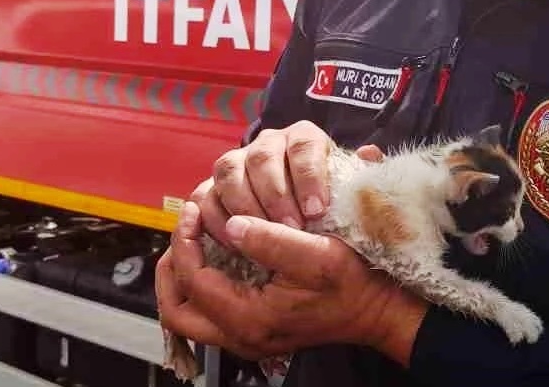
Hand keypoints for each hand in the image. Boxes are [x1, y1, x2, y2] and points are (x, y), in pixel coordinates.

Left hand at [156, 200, 425, 364]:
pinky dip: (202, 285)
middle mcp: (242, 336)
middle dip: (172, 268)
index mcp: (251, 319)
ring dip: (183, 278)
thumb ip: (271, 240)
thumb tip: (231, 225)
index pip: (195, 281)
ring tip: (193, 241)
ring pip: (189, 316)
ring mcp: (247, 339)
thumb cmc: (352, 281)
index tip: (194, 210)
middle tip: (183, 230)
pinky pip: (208, 314)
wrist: (377, 310)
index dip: (187, 243)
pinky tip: (215, 257)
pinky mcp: (255, 332)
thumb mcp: (317, 253)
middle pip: (177, 311)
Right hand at [194, 120, 382, 243]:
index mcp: (303, 137)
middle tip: (290, 229)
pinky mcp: (213, 185)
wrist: (300, 217)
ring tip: (262, 238)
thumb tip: (370, 154)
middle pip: (264, 156)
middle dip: (276, 195)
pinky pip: (205, 194)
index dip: (309, 176)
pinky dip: (215, 218)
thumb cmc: (329, 204)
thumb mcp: (350, 191)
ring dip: (245, 205)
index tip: (317, 210)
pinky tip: (233, 242)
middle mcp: (268, 143)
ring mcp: (238, 162)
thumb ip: (362, 175)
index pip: (304, 145)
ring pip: (230, 170)